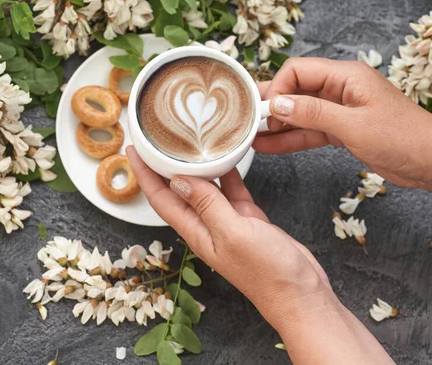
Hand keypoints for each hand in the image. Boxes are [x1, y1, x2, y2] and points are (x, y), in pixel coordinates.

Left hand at [126, 146, 393, 363]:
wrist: (299, 291)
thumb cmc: (266, 272)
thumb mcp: (233, 233)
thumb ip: (207, 205)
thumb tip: (178, 181)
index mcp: (196, 231)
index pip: (161, 199)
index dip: (144, 175)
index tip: (132, 150)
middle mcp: (207, 226)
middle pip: (178, 191)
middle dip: (163, 167)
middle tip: (156, 139)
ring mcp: (227, 222)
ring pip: (205, 188)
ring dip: (196, 167)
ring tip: (189, 142)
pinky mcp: (247, 219)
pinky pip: (231, 190)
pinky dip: (228, 173)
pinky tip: (227, 157)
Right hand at [253, 58, 431, 189]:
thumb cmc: (404, 138)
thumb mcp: (353, 125)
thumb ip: (313, 113)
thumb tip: (277, 103)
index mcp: (346, 76)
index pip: (299, 70)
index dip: (278, 88)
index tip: (264, 110)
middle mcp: (341, 89)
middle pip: (296, 90)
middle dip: (272, 106)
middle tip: (247, 121)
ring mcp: (341, 110)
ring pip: (301, 113)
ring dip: (278, 125)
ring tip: (251, 137)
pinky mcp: (343, 130)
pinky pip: (310, 131)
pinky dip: (292, 138)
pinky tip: (271, 146)